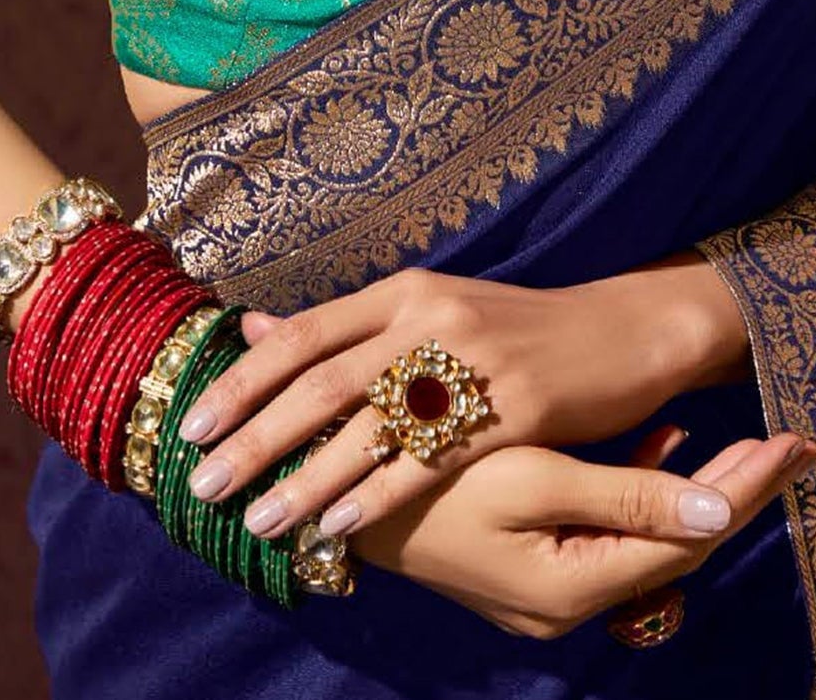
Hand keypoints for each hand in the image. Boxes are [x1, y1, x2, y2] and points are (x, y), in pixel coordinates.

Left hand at [174, 263, 717, 545]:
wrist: (624, 330)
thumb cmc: (520, 332)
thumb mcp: (435, 311)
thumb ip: (354, 328)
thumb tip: (260, 333)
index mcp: (405, 291)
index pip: (305, 336)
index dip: (244, 381)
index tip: (191, 425)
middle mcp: (430, 316)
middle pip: (322, 381)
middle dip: (254, 437)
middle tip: (201, 483)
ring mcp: (473, 359)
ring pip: (368, 425)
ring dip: (305, 478)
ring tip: (258, 520)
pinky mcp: (515, 404)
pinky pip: (432, 457)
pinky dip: (379, 493)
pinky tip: (341, 524)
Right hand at [349, 421, 815, 639]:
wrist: (339, 501)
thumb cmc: (435, 484)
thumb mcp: (534, 479)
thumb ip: (627, 492)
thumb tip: (718, 504)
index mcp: (577, 586)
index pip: (690, 534)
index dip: (747, 486)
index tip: (795, 441)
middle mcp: (570, 603)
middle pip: (678, 540)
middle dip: (738, 486)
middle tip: (794, 439)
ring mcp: (550, 589)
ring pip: (648, 534)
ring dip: (693, 487)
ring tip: (750, 440)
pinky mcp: (532, 566)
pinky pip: (610, 529)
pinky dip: (639, 487)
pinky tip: (662, 442)